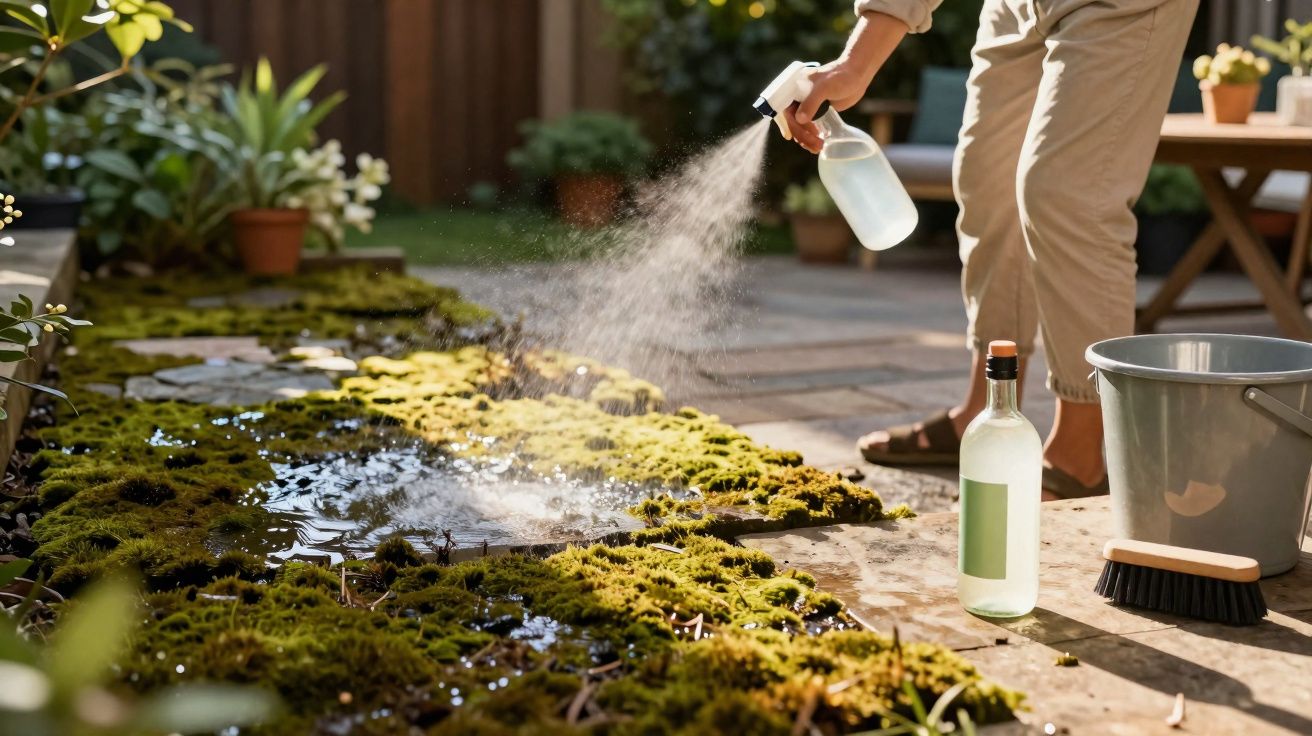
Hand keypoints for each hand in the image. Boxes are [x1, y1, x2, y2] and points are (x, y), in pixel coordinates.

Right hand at [782, 12, 907, 153]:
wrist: (857, 74)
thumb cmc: (840, 76)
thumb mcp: (824, 88)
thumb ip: (811, 102)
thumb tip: (799, 119)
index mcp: (794, 88)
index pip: (784, 109)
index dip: (784, 124)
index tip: (790, 136)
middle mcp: (798, 97)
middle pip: (792, 120)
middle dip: (801, 134)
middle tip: (815, 144)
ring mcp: (807, 105)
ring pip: (800, 125)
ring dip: (806, 138)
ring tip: (818, 147)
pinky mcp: (817, 111)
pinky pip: (809, 126)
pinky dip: (811, 135)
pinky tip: (817, 143)